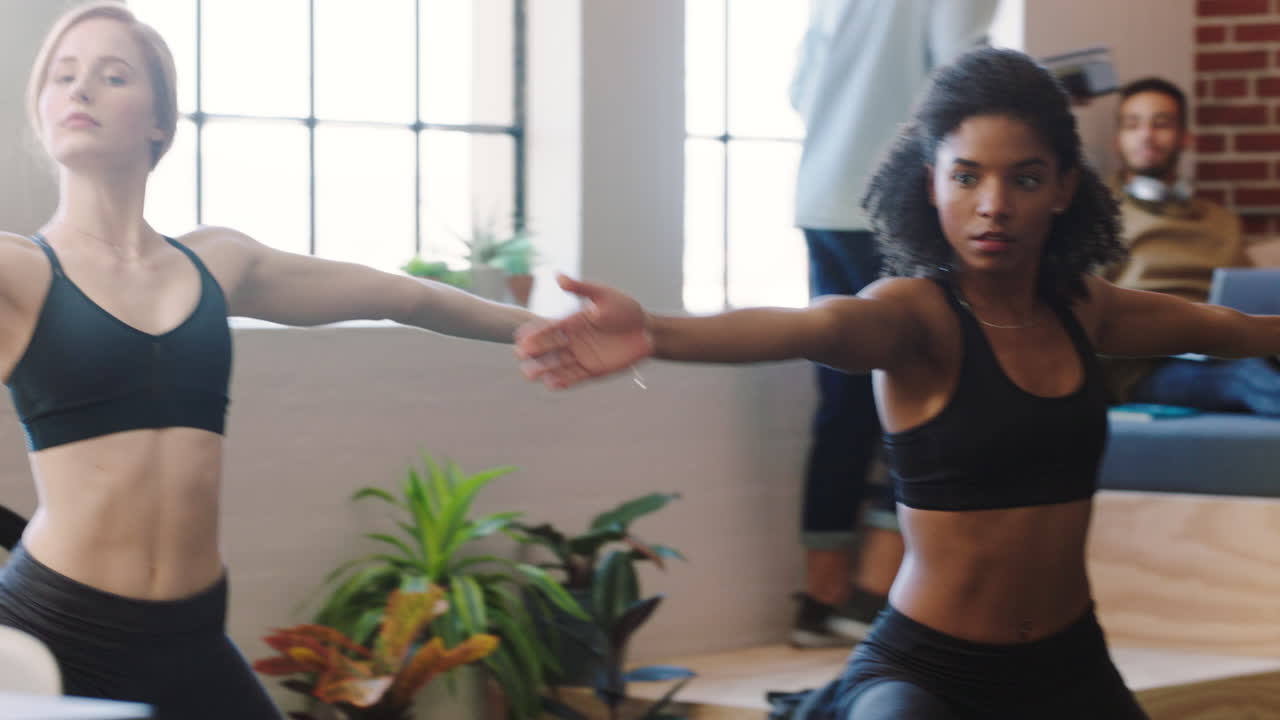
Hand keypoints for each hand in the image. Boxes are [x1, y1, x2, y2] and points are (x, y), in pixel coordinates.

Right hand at [514, 274, 653, 389]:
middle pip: (549, 348)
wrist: (648, 330)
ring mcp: (583, 356)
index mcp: (573, 322)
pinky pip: (575, 377)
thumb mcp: (603, 295)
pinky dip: (563, 380)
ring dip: (543, 369)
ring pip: (558, 364)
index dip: (535, 332)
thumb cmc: (625, 309)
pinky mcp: (594, 370)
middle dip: (534, 352)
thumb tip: (558, 276)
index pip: (550, 328)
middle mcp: (574, 340)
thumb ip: (581, 289)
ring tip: (529, 373)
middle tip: (520, 355)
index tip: (520, 337)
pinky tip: (550, 384)